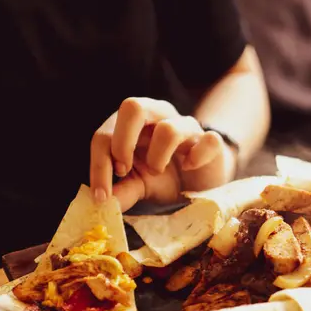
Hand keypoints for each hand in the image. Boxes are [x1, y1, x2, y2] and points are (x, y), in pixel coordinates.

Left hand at [90, 97, 235, 210]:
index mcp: (132, 125)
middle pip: (132, 107)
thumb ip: (122, 191)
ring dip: (157, 158)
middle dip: (122, 143)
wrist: (199, 183)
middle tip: (124, 171)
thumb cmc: (164, 177)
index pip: (105, 134)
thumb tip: (104, 203)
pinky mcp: (210, 141)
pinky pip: (208, 141)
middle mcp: (157, 116)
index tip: (102, 195)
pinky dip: (196, 157)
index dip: (99, 164)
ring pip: (168, 128)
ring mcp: (186, 126)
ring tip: (158, 171)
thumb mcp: (138, 185)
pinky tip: (190, 167)